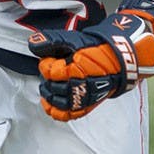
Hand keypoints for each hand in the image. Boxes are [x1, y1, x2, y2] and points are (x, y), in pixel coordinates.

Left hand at [28, 13, 153, 120]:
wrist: (121, 60)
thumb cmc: (98, 48)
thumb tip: (32, 43)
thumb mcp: (74, 39)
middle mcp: (78, 87)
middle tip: (50, 70)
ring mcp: (82, 98)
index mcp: (75, 69)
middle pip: (51, 87)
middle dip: (47, 78)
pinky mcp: (86, 106)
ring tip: (50, 85)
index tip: (50, 60)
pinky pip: (67, 115)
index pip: (49, 71)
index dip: (46, 64)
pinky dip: (56, 111)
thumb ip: (52, 40)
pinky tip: (52, 104)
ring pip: (56, 103)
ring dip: (49, 94)